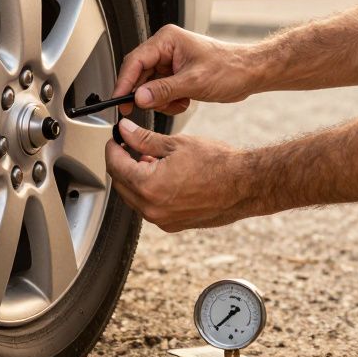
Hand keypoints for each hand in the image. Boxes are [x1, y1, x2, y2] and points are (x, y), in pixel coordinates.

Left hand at [105, 118, 256, 231]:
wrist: (245, 185)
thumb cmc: (217, 163)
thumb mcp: (176, 143)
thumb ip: (144, 139)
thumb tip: (126, 131)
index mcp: (148, 186)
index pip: (115, 166)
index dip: (112, 148)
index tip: (116, 138)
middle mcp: (152, 209)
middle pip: (121, 184)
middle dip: (121, 163)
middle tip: (129, 145)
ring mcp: (163, 220)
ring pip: (135, 198)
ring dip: (135, 178)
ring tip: (149, 158)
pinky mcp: (174, 225)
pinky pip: (151, 208)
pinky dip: (149, 192)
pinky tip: (161, 175)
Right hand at [113, 24, 258, 115]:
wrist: (250, 73)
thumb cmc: (229, 68)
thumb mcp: (194, 82)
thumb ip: (163, 90)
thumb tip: (139, 97)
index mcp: (167, 40)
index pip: (135, 61)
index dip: (124, 82)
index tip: (118, 100)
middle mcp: (166, 48)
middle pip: (139, 74)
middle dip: (146, 94)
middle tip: (146, 109)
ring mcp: (171, 62)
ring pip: (149, 86)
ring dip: (160, 100)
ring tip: (179, 102)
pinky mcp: (176, 74)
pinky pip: (160, 91)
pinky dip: (169, 102)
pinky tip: (184, 101)